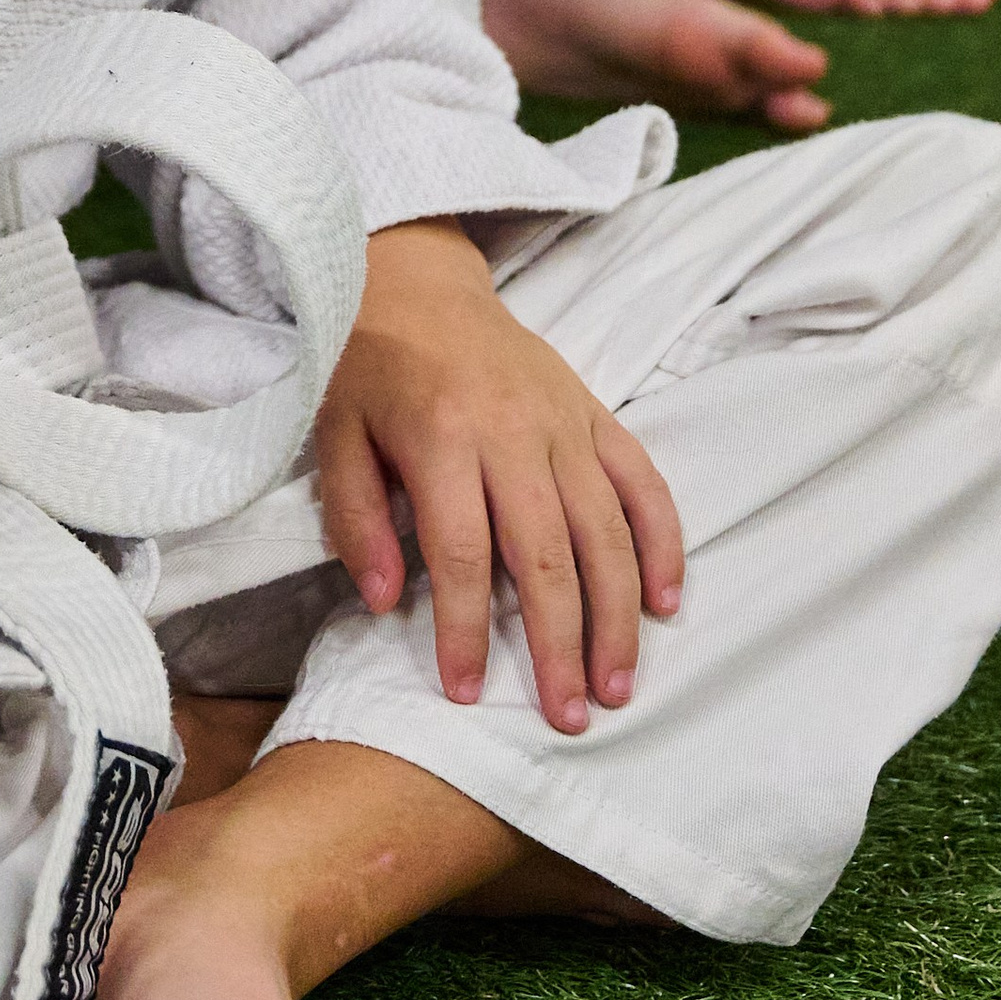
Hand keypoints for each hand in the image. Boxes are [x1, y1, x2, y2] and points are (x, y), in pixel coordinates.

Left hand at [315, 221, 683, 728]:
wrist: (418, 281)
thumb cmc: (370, 366)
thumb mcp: (334, 433)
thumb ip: (356, 516)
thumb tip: (383, 600)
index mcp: (442, 437)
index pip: (460, 554)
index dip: (463, 630)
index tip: (466, 692)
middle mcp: (514, 431)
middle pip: (547, 554)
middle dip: (559, 644)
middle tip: (567, 717)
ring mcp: (565, 422)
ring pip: (605, 530)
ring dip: (617, 614)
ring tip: (617, 685)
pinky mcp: (596, 413)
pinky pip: (643, 482)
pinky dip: (662, 542)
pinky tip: (666, 602)